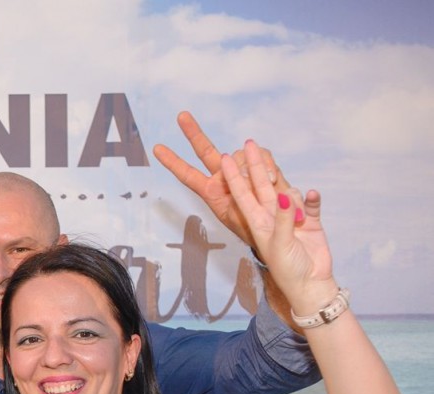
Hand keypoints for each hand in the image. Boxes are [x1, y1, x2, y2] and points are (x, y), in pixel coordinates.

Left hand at [153, 111, 287, 246]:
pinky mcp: (262, 166)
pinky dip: (268, 165)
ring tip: (261, 187)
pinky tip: (273, 180)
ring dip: (250, 168)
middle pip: (205, 150)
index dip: (173, 162)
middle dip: (193, 133)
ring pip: (238, 153)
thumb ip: (239, 195)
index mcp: (212, 193)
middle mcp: (223, 177)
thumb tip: (242, 172)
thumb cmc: (257, 230)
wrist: (282, 231)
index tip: (157, 148)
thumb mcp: (241, 218)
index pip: (188, 175)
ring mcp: (242, 170)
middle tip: (181, 116)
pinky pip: (261, 154)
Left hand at [221, 140, 333, 311]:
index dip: (235, 176)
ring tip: (286, 197)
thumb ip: (283, 221)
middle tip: (249, 144)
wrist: (311, 283)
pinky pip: (311, 203)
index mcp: (258, 222)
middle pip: (262, 186)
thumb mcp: (280, 245)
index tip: (226, 158)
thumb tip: (284, 197)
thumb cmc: (288, 269)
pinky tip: (312, 194)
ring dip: (286, 189)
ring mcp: (292, 216)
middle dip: (255, 165)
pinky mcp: (311, 220)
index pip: (243, 195)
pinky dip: (312, 199)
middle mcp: (272, 215)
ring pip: (287, 192)